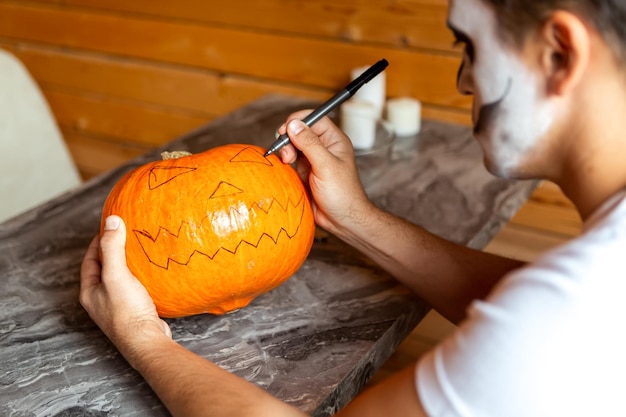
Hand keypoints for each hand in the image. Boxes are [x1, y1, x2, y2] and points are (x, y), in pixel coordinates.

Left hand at [80, 215, 171, 366]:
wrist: (146, 341)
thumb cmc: (127, 311)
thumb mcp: (117, 275)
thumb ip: (113, 248)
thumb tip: (112, 220)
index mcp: (90, 292)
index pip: (90, 260)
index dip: (97, 242)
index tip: (110, 228)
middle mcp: (100, 300)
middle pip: (104, 270)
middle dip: (113, 253)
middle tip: (126, 237)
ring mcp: (117, 307)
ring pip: (120, 280)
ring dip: (128, 266)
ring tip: (140, 251)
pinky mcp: (134, 312)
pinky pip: (135, 289)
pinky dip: (141, 278)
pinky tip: (152, 273)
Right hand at [276, 111, 372, 236]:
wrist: (342, 220)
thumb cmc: (342, 194)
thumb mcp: (325, 165)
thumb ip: (309, 143)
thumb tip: (293, 124)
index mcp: (334, 140)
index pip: (314, 119)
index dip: (298, 121)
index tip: (285, 129)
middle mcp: (324, 147)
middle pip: (300, 131)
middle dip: (289, 138)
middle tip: (286, 152)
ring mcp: (314, 160)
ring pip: (293, 146)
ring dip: (286, 151)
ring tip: (287, 162)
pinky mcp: (306, 172)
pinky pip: (291, 161)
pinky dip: (285, 163)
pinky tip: (286, 169)